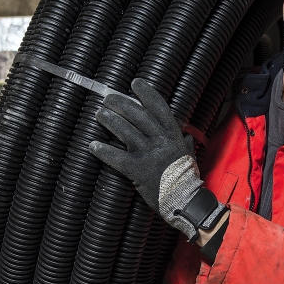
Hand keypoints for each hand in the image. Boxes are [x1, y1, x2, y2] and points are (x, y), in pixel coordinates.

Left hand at [90, 78, 225, 241]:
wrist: (185, 200)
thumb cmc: (187, 178)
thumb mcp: (190, 156)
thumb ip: (185, 144)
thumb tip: (185, 135)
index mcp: (174, 136)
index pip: (159, 108)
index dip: (147, 94)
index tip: (135, 83)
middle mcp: (161, 141)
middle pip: (138, 116)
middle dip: (121, 104)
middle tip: (108, 98)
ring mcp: (149, 155)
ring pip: (125, 132)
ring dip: (110, 121)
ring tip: (99, 114)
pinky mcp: (138, 170)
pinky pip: (117, 157)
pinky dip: (104, 151)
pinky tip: (93, 145)